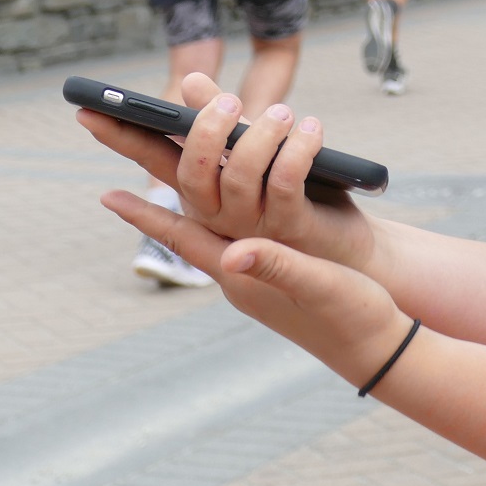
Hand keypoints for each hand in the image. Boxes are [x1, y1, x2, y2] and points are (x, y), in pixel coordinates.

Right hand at [75, 75, 376, 271]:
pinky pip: (287, 182)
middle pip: (191, 173)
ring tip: (285, 113)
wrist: (348, 257)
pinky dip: (299, 149)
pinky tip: (311, 128)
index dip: (120, 140)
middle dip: (204, 131)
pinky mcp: (293, 228)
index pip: (152, 163)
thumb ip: (223, 120)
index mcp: (203, 196)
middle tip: (230, 101)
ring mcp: (254, 226)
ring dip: (261, 136)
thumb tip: (191, 82)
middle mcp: (219, 215)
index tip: (87, 114)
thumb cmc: (300, 199)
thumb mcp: (257, 153)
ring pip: (241, 176)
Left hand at [101, 183, 413, 386]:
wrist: (378, 344)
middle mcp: (239, 269)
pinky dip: (234, 193)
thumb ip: (277, 266)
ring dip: (203, 178)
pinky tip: (235, 181)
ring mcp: (255, 268)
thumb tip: (234, 253)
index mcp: (240, 275)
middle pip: (191, 216)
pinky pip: (242, 221)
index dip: (145, 217)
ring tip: (182, 152)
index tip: (106, 195)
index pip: (182, 239)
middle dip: (165, 177)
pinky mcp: (277, 265)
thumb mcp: (316, 286)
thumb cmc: (349, 317)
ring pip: (215, 214)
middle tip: (139, 141)